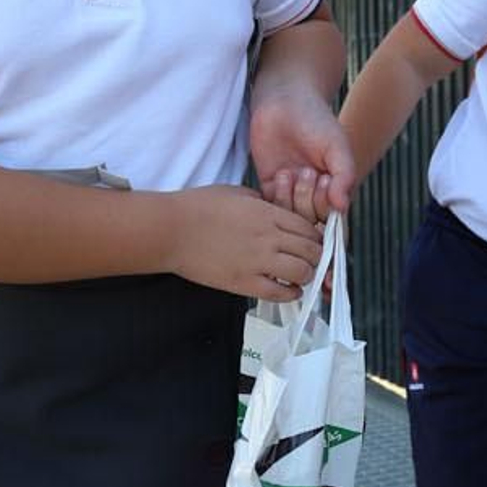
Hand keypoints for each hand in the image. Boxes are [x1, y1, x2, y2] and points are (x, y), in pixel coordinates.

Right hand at [161, 186, 323, 300]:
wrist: (171, 229)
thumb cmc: (196, 207)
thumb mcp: (236, 193)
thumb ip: (261, 202)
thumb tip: (274, 211)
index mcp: (268, 213)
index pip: (309, 228)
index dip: (315, 237)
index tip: (312, 242)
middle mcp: (269, 237)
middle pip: (312, 250)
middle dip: (316, 257)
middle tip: (310, 260)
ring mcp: (257, 261)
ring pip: (302, 272)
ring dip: (306, 275)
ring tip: (299, 276)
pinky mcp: (244, 282)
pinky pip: (279, 293)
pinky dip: (290, 294)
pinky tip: (289, 291)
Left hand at [250, 92, 356, 222]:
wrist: (284, 100)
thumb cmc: (316, 120)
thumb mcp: (337, 147)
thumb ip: (345, 177)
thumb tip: (342, 208)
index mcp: (335, 186)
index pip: (333, 216)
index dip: (327, 205)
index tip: (326, 180)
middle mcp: (313, 192)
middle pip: (311, 219)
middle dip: (309, 199)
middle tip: (308, 172)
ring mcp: (291, 190)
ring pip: (291, 216)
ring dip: (292, 198)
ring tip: (292, 172)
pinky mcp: (269, 185)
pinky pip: (271, 207)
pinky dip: (276, 196)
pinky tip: (282, 173)